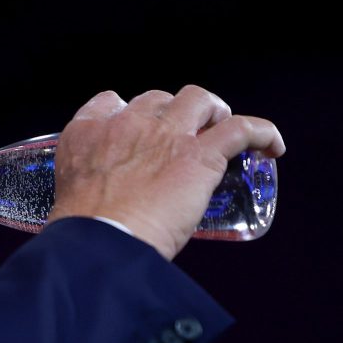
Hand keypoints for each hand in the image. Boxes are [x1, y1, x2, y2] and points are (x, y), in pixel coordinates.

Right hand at [46, 85, 285, 259]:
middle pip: (158, 99)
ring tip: (219, 129)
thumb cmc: (83, 232)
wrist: (100, 243)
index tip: (135, 132)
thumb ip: (87, 187)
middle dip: (171, 113)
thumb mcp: (70, 195)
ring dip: (212, 111)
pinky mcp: (201, 156)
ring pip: (199, 100)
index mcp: (87, 132)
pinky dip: (262, 133)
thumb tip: (108, 208)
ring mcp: (167, 135)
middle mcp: (127, 123)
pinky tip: (272, 146)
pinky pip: (241, 129)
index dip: (128, 113)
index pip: (111, 102)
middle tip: (179, 138)